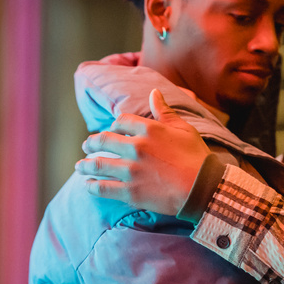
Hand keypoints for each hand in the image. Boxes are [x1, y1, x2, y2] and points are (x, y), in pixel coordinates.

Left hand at [75, 89, 210, 215]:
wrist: (203, 189)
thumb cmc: (196, 157)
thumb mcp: (183, 128)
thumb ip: (164, 111)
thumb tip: (153, 92)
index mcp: (148, 129)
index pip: (121, 121)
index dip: (114, 125)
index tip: (112, 130)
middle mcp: (135, 148)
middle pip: (104, 140)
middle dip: (92, 143)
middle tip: (86, 146)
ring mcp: (130, 171)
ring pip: (98, 164)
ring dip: (85, 164)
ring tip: (80, 166)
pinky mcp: (130, 192)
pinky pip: (103, 188)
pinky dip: (92, 186)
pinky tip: (87, 185)